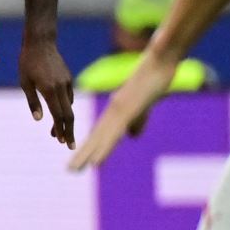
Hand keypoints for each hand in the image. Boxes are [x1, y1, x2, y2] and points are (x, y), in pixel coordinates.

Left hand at [17, 36, 75, 147]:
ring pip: (69, 106)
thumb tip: (39, 119)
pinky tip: (58, 113)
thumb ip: (33, 102)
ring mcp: (66, 82)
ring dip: (64, 120)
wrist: (41, 41)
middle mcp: (61, 88)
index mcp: (50, 90)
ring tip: (56, 132)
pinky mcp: (68, 78)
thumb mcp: (25, 82)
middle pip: (69, 114)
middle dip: (69, 131)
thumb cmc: (28, 62)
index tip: (63, 142)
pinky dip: (65, 108)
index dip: (62, 130)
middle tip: (68, 144)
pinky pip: (69, 97)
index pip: (59, 115)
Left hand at [69, 50, 177, 170]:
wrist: (160, 59)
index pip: (99, 132)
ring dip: (87, 155)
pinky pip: (114, 132)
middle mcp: (113, 111)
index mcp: (115, 110)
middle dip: (82, 154)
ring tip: (75, 170)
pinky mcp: (128, 110)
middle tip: (69, 171)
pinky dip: (104, 148)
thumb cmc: (155, 78)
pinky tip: (96, 160)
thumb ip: (138, 120)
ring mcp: (119, 111)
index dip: (89, 147)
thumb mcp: (145, 103)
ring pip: (101, 137)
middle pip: (96, 137)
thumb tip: (131, 136)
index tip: (79, 160)